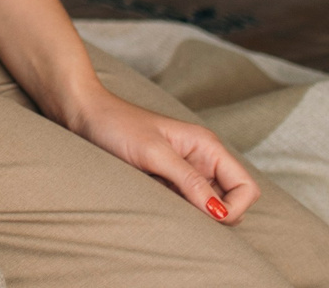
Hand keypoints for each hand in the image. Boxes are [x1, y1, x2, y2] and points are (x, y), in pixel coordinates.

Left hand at [62, 87, 259, 222]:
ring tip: (165, 205)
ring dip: (194, 215)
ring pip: (207, 206)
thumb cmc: (116, 125)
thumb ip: (188, 181)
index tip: (207, 215)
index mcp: (208, 146)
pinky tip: (156, 204)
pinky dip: (177, 211)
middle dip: (215, 215)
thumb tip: (219, 212)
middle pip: (231, 201)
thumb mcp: (154, 153)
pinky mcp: (166, 180)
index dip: (234, 208)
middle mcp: (202, 159)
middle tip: (182, 211)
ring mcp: (184, 171)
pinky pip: (184, 204)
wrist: (82, 113)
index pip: (246, 188)